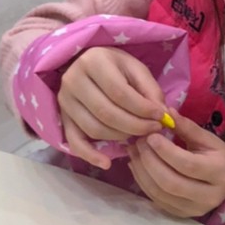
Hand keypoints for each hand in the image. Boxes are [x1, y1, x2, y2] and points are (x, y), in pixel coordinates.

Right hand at [58, 47, 165, 169]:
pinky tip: (107, 163)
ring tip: (137, 136)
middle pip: (106, 113)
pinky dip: (90, 155)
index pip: (120, 93)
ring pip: (94, 128)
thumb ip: (151, 90)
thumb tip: (162, 115)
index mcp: (93, 61)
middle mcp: (73, 79)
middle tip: (153, 130)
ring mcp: (64, 100)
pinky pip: (74, 141)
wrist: (87, 65)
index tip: (161, 118)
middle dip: (135, 126)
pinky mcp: (62, 117)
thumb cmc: (116, 67)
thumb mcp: (136, 69)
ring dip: (120, 137)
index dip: (143, 109)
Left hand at [127, 112, 224, 218]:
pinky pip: (157, 200)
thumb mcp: (208, 139)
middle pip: (171, 182)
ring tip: (134, 152)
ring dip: (142, 172)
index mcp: (219, 173)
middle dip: (150, 161)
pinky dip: (143, 182)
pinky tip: (137, 166)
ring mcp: (194, 209)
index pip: (188, 164)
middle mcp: (208, 196)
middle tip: (138, 143)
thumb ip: (187, 127)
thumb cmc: (219, 157)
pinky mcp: (182, 214)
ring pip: (160, 193)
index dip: (166, 151)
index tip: (151, 136)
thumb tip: (165, 112)